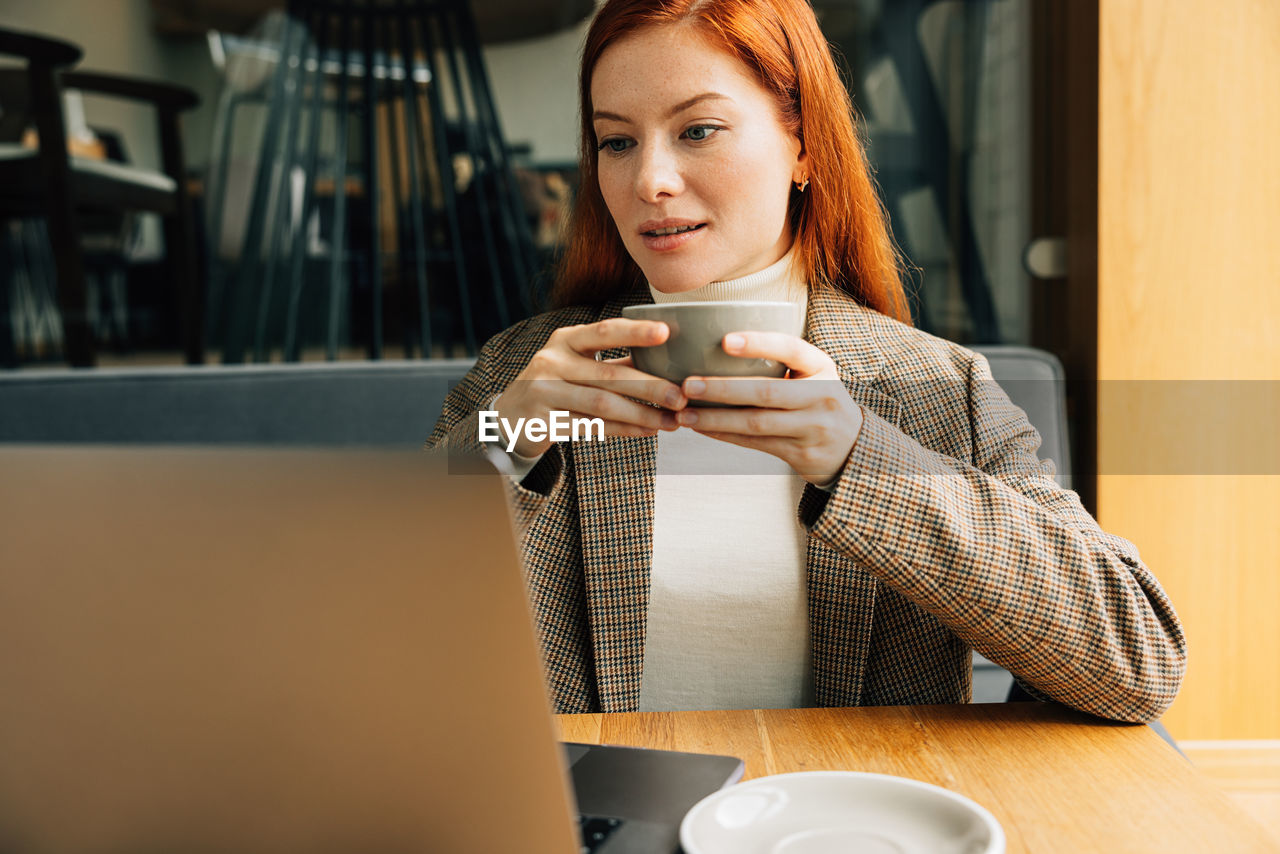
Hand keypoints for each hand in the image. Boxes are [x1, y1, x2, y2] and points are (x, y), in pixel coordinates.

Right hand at [493, 319, 687, 456]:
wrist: (510, 418)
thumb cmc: (557, 385)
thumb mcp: (577, 364)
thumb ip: (614, 361)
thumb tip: (668, 360)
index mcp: (565, 340)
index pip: (604, 331)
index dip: (635, 331)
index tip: (666, 333)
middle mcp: (552, 361)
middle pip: (609, 373)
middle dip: (650, 386)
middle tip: (681, 396)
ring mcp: (544, 391)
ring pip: (602, 404)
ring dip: (641, 414)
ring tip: (670, 422)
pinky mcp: (543, 420)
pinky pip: (591, 426)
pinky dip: (623, 429)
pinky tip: (646, 431)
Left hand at [674, 332, 862, 484]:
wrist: (852, 447)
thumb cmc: (817, 400)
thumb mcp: (813, 374)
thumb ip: (780, 361)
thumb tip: (716, 346)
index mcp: (822, 367)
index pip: (792, 349)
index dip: (759, 344)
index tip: (725, 341)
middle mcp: (822, 396)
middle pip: (767, 392)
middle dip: (723, 389)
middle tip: (688, 384)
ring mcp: (813, 428)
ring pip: (756, 423)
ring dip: (716, 418)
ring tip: (685, 413)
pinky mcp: (801, 454)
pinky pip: (755, 444)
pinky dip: (725, 435)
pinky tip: (702, 427)